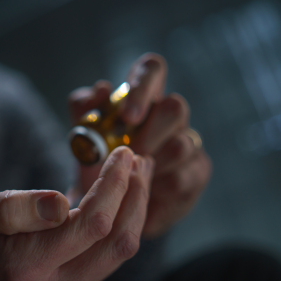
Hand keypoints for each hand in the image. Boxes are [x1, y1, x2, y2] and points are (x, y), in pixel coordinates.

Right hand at [0, 148, 153, 280]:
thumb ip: (11, 208)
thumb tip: (60, 203)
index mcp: (24, 267)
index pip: (90, 226)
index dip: (113, 186)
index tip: (122, 153)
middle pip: (117, 243)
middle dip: (135, 196)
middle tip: (139, 158)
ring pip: (120, 251)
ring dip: (135, 208)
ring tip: (138, 171)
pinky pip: (110, 253)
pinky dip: (123, 220)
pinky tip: (124, 192)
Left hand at [68, 53, 211, 238]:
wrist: (107, 211)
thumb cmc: (97, 166)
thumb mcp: (83, 139)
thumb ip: (85, 111)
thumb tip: (102, 89)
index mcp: (140, 98)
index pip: (152, 69)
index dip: (144, 86)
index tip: (129, 117)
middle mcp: (169, 115)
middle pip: (175, 107)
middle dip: (149, 134)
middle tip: (127, 156)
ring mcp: (187, 142)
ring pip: (182, 145)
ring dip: (151, 166)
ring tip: (129, 179)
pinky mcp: (197, 172)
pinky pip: (183, 179)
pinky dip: (156, 191)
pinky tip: (141, 196)